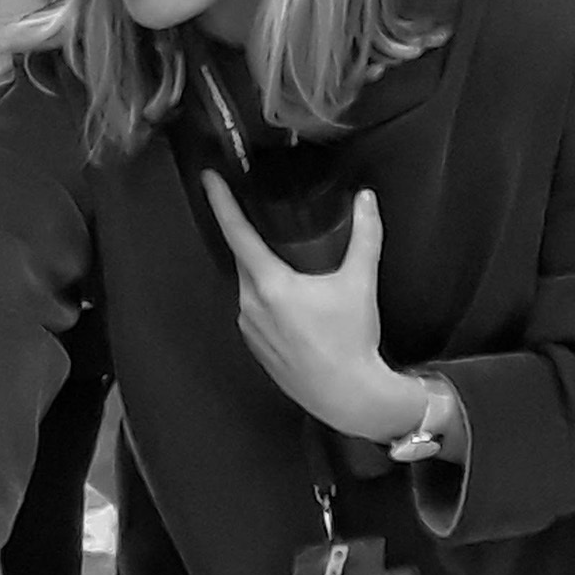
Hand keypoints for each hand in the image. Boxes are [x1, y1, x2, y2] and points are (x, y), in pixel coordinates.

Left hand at [203, 174, 444, 446]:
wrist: (347, 395)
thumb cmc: (351, 339)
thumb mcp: (360, 282)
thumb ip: (365, 235)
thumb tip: (366, 199)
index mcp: (269, 284)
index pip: (237, 233)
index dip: (221, 203)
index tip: (209, 180)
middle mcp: (250, 304)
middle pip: (243, 259)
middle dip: (250, 239)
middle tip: (259, 221)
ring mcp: (249, 328)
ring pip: (249, 287)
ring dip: (262, 273)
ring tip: (289, 269)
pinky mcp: (255, 348)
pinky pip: (254, 312)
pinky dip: (266, 299)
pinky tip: (291, 305)